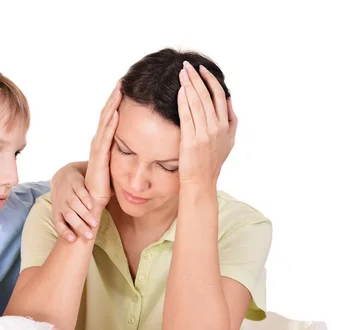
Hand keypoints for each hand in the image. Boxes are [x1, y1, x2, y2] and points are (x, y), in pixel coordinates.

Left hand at [51, 162, 96, 241]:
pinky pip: (79, 191)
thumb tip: (80, 243)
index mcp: (58, 211)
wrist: (64, 174)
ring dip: (84, 214)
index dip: (64, 232)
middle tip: (89, 236)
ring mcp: (67, 192)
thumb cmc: (66, 198)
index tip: (73, 240)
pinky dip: (85, 198)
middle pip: (69, 216)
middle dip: (79, 226)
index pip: (59, 224)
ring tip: (95, 223)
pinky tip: (91, 206)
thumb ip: (71, 223)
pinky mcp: (74, 182)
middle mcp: (61, 202)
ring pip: (74, 204)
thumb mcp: (64, 209)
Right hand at [85, 81, 121, 206]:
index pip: (110, 118)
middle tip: (121, 81)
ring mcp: (98, 149)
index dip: (116, 102)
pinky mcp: (100, 158)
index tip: (125, 88)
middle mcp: (99, 142)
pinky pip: (107, 137)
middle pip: (106, 115)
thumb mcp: (116, 165)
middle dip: (114, 98)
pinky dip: (111, 124)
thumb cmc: (105, 186)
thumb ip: (124, 154)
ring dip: (112, 105)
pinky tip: (117, 112)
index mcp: (104, 143)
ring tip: (118, 90)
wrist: (93, 201)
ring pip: (105, 122)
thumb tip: (142, 144)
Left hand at [177, 61, 237, 186]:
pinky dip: (184, 101)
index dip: (210, 80)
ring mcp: (205, 133)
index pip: (219, 96)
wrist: (201, 182)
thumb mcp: (228, 141)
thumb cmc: (211, 163)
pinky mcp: (192, 140)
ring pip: (197, 103)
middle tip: (187, 65)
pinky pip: (187, 115)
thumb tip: (230, 101)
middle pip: (207, 96)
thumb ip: (231, 121)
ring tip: (182, 72)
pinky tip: (180, 90)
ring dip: (189, 85)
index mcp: (226, 125)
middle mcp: (217, 127)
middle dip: (197, 78)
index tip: (201, 70)